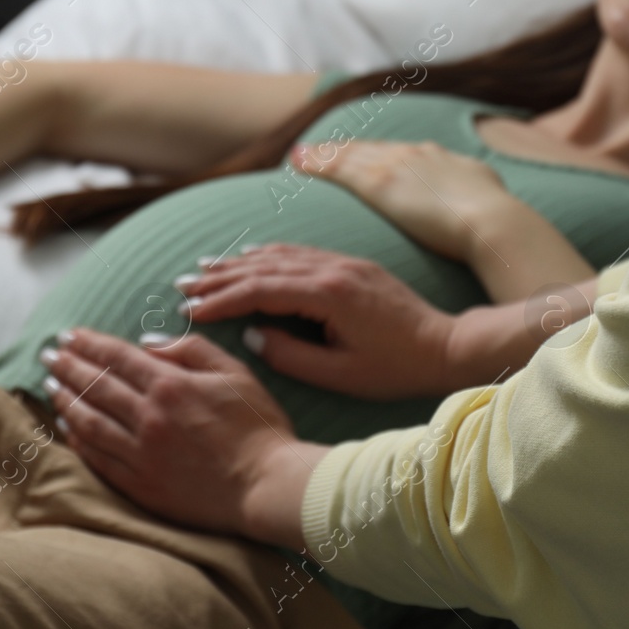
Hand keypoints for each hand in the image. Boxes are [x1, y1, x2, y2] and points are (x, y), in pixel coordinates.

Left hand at [45, 328, 326, 549]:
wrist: (266, 486)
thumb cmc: (259, 427)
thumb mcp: (235, 373)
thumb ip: (192, 351)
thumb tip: (150, 344)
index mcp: (172, 385)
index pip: (118, 357)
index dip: (90, 344)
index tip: (70, 335)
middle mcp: (149, 417)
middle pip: (96, 386)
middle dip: (68, 367)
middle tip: (49, 355)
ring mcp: (141, 454)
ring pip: (89, 422)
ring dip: (65, 400)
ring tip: (50, 386)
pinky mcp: (141, 485)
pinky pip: (98, 459)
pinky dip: (78, 439)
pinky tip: (68, 426)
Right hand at [179, 244, 458, 398]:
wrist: (446, 346)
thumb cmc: (396, 368)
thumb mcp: (340, 374)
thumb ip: (291, 356)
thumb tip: (255, 334)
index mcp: (328, 295)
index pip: (260, 291)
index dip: (221, 300)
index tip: (190, 309)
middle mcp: (332, 270)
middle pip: (264, 267)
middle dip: (220, 277)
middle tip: (182, 285)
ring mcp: (343, 263)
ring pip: (280, 256)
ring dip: (239, 262)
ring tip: (205, 269)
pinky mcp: (352, 266)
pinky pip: (300, 254)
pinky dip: (269, 255)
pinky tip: (251, 257)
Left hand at [292, 139, 515, 260]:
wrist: (494, 224)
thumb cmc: (497, 226)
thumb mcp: (490, 198)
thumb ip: (477, 198)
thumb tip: (483, 207)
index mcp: (442, 160)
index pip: (402, 154)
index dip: (379, 155)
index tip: (364, 156)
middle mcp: (417, 155)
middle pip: (372, 149)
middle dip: (346, 150)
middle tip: (320, 149)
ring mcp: (398, 166)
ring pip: (351, 154)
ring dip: (324, 154)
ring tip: (301, 154)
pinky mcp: (381, 183)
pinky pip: (340, 168)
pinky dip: (318, 163)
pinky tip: (298, 162)